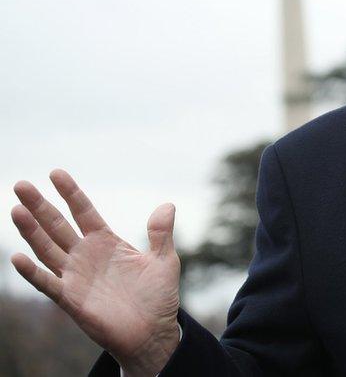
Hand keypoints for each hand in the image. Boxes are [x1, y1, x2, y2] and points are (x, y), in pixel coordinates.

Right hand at [9, 169, 180, 376]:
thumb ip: (161, 233)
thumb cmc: (157, 297)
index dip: (71, 193)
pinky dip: (32, 272)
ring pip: (47, 249)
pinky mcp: (71, 299)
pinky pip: (47, 283)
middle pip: (57, 226)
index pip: (84, 212)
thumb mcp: (164, 260)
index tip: (55, 173)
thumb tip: (167, 205)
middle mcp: (86, 256)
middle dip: (40, 206)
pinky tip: (17, 257)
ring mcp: (75, 277)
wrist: (153, 333)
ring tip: (17, 210)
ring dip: (31, 231)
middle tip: (21, 185)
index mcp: (106, 243)